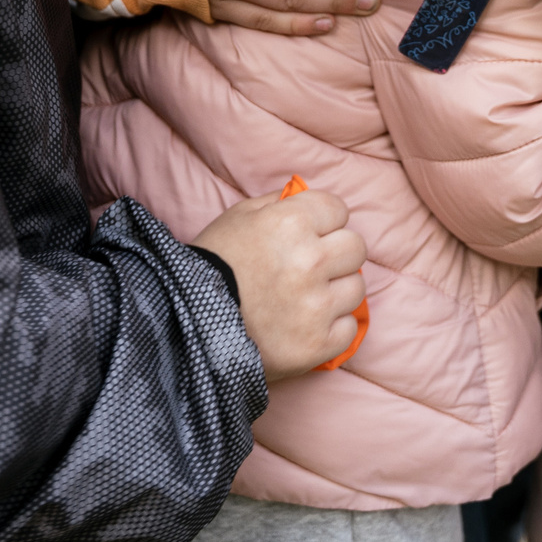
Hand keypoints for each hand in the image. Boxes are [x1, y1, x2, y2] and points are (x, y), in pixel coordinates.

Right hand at [193, 183, 369, 380]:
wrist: (186, 328)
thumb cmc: (210, 266)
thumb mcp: (236, 218)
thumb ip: (277, 203)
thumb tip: (306, 196)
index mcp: (292, 223)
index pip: (338, 209)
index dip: (324, 221)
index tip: (309, 235)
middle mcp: (310, 261)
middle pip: (355, 247)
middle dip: (336, 253)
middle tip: (311, 267)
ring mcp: (316, 306)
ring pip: (355, 288)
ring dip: (335, 291)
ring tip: (304, 298)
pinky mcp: (317, 345)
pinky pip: (349, 328)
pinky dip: (331, 328)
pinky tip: (305, 325)